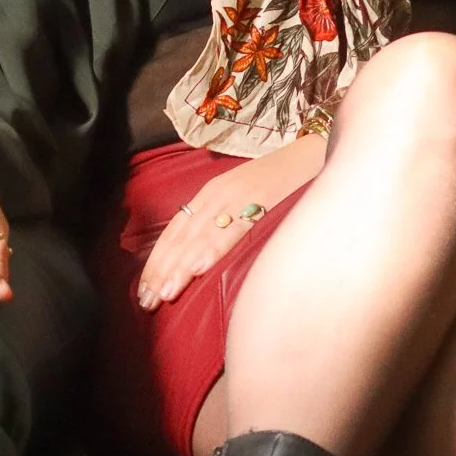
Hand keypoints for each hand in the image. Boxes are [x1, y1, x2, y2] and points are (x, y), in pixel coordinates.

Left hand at [137, 134, 325, 311]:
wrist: (310, 154)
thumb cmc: (277, 184)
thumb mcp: (241, 199)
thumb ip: (221, 222)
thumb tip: (199, 258)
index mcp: (210, 195)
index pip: (175, 231)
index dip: (158, 261)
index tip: (145, 290)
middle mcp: (217, 195)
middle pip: (181, 237)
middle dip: (162, 270)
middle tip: (147, 301)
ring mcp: (237, 197)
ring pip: (201, 236)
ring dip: (181, 266)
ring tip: (166, 292)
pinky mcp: (259, 200)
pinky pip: (233, 228)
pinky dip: (214, 248)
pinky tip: (200, 267)